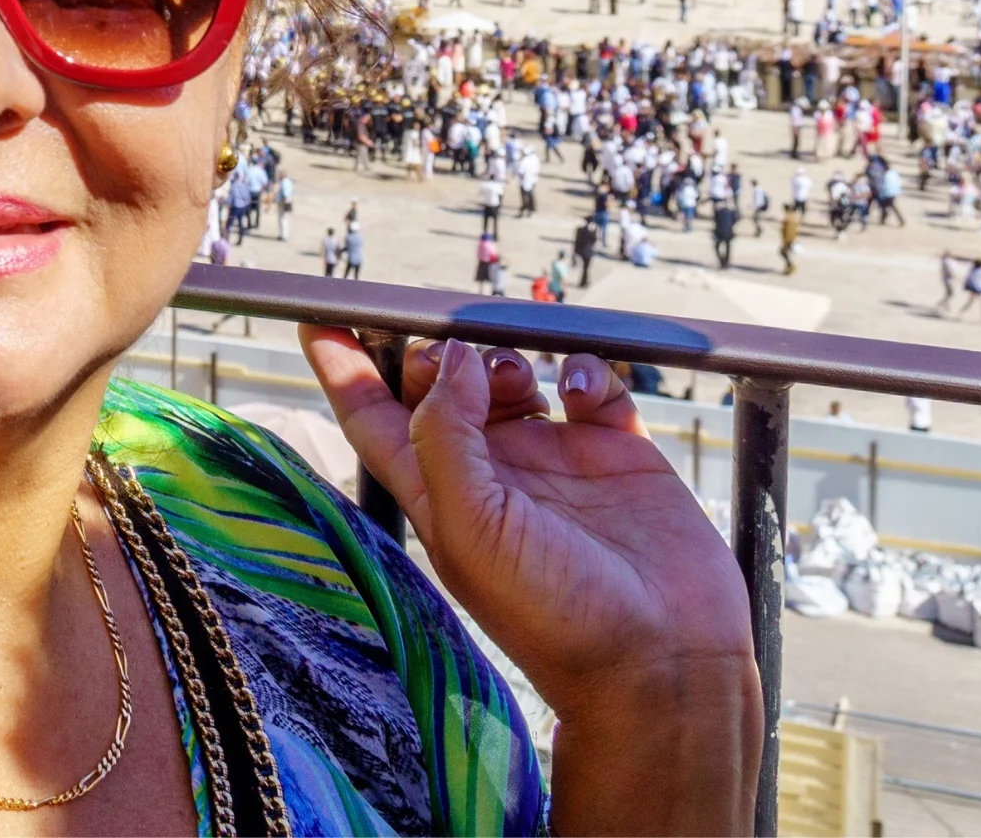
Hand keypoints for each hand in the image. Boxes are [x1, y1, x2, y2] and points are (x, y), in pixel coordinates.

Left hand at [302, 328, 757, 833]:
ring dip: (503, 357)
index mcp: (439, 495)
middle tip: (453, 352)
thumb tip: (453, 359)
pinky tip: (581, 389)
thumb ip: (444, 438)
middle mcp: (490, 472)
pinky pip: (591, 386)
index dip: (342, 370)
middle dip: (437, 355)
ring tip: (514, 377)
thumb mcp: (472, 533)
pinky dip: (585, 369)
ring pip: (509, 376)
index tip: (316, 316)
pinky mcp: (617, 453)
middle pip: (440, 386)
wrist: (664, 664)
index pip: (373, 419)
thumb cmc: (557, 620)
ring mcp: (554, 459)